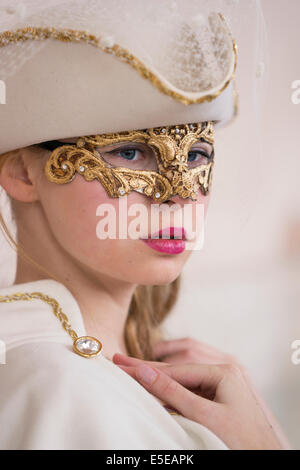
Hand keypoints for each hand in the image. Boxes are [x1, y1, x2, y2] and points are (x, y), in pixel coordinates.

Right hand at [113, 348, 290, 449]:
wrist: (264, 457)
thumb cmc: (241, 441)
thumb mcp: (203, 416)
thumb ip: (172, 392)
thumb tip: (143, 373)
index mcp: (224, 371)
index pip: (175, 370)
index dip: (145, 369)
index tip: (121, 364)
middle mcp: (224, 370)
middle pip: (178, 368)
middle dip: (148, 368)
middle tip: (121, 362)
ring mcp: (223, 382)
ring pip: (183, 375)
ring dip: (160, 375)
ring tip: (133, 370)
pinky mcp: (220, 394)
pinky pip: (191, 385)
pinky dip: (172, 386)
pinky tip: (157, 386)